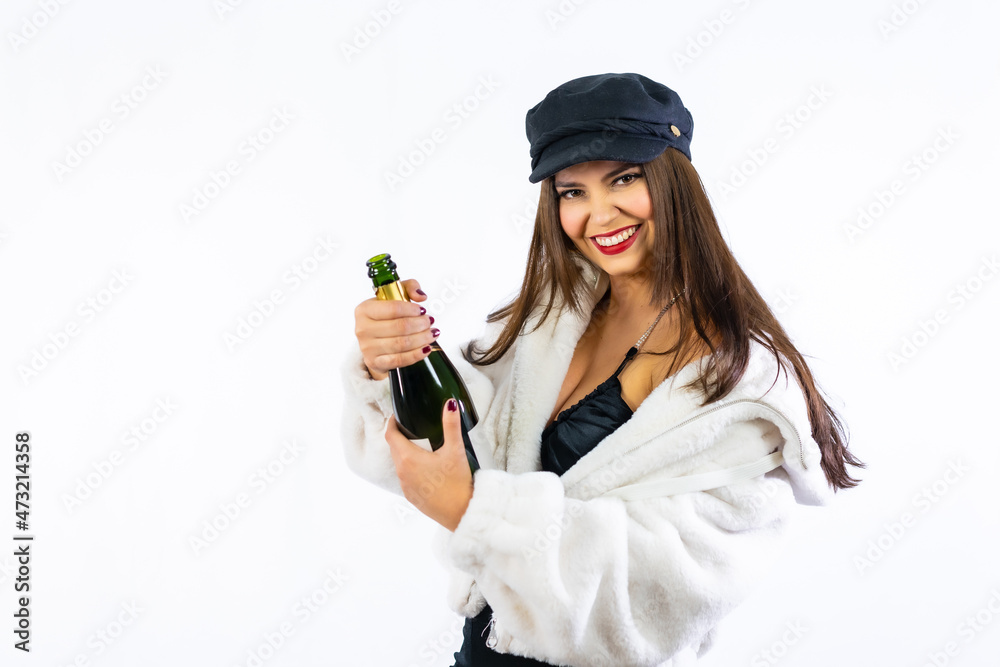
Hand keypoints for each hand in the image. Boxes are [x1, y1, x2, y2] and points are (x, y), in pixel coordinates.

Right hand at [354, 279, 437, 380]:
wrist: (373, 340)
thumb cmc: (385, 317)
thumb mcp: (394, 296)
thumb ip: (409, 287)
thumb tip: (421, 297)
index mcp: (364, 310)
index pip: (393, 309)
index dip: (412, 310)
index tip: (423, 311)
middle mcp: (363, 329)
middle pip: (400, 327)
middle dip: (420, 325)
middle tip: (430, 322)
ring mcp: (367, 348)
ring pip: (402, 344)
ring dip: (422, 339)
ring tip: (432, 334)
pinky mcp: (375, 362)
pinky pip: (400, 360)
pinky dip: (416, 354)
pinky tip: (426, 348)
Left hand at [385, 398, 473, 531]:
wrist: (461, 513)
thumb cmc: (457, 484)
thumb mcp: (455, 450)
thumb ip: (451, 425)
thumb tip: (449, 405)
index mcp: (408, 458)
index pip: (390, 435)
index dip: (392, 423)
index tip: (398, 417)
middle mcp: (402, 472)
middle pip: (394, 448)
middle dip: (401, 436)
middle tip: (415, 429)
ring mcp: (405, 486)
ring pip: (399, 463)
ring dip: (406, 453)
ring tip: (423, 447)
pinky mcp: (411, 496)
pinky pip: (405, 477)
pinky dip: (411, 468)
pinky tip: (427, 468)